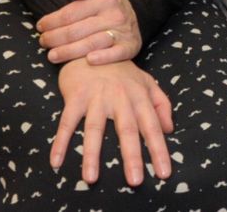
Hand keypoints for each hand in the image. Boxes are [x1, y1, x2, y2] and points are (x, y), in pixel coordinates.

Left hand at [38, 0, 139, 64]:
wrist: (135, 14)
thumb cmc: (109, 0)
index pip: (70, 13)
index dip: (51, 21)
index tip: (40, 26)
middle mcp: (115, 14)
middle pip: (76, 31)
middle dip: (54, 38)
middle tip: (42, 42)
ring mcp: (123, 31)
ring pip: (90, 44)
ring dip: (68, 52)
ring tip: (52, 56)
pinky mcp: (130, 46)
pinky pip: (116, 54)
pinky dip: (103, 58)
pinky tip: (89, 61)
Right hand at [51, 58, 173, 186]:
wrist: (91, 45)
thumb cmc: (120, 70)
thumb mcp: (146, 82)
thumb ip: (161, 104)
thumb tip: (170, 129)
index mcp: (139, 96)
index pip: (152, 126)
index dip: (159, 150)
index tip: (163, 173)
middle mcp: (120, 96)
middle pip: (127, 129)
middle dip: (132, 156)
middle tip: (135, 181)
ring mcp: (96, 96)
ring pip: (96, 128)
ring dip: (92, 154)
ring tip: (91, 178)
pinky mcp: (75, 96)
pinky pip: (67, 121)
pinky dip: (60, 141)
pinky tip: (56, 162)